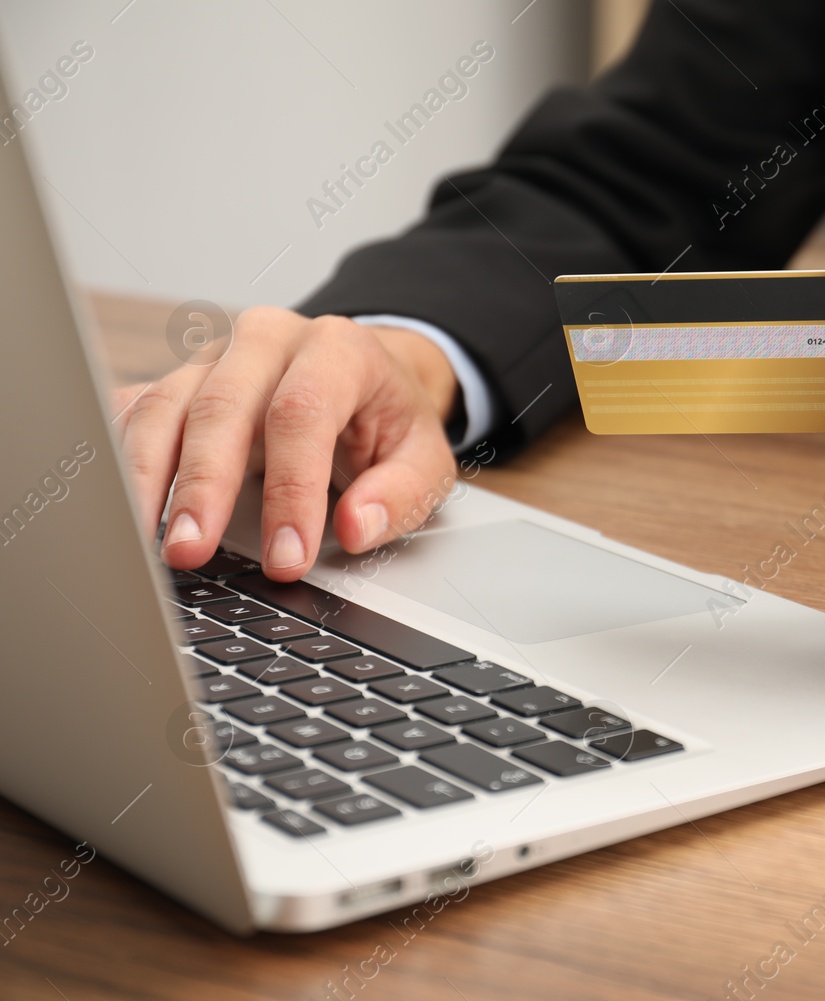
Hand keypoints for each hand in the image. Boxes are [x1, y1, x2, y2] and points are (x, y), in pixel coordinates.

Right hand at [111, 309, 460, 581]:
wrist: (367, 377)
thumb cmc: (389, 419)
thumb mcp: (426, 457)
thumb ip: (402, 493)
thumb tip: (357, 528)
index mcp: (337, 348)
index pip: (301, 413)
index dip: (291, 491)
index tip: (287, 557)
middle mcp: (267, 341)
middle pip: (221, 406)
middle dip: (204, 486)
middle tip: (192, 552)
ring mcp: (215, 358)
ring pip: (165, 407)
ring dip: (149, 479)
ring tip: (147, 542)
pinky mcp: (179, 381)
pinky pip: (136, 412)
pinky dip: (123, 460)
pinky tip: (119, 504)